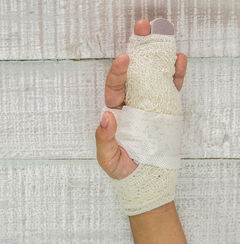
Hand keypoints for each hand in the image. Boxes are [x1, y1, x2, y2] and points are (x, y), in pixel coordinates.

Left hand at [95, 19, 187, 179]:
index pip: (115, 86)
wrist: (145, 178)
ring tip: (162, 34)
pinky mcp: (166, 108)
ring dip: (158, 55)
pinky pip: (170, 87)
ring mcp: (149, 103)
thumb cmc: (122, 168)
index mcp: (116, 110)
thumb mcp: (108, 158)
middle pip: (134, 72)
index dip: (118, 71)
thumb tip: (106, 117)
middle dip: (137, 49)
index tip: (123, 58)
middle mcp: (131, 102)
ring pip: (153, 74)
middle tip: (142, 26)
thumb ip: (104, 139)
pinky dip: (175, 74)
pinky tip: (178, 59)